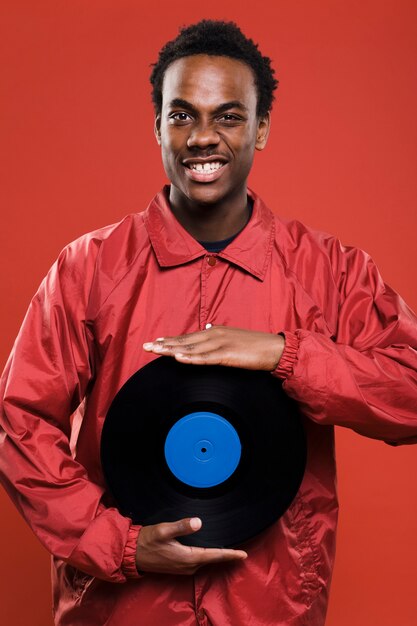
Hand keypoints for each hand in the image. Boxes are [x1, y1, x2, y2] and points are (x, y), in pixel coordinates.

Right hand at [135, 517, 246, 574]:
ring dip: (217, 557)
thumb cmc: (148, 541)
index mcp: (188, 557)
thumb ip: (181, 526)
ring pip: (206, 561)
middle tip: (241, 552)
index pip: (214, 555)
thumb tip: (198, 522)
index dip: (230, 554)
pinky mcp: (179, 566)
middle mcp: (188, 566)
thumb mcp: (163, 530)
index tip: (243, 555)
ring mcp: (183, 568)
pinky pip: (199, 562)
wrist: (133, 553)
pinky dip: (208, 557)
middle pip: (212, 560)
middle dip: (227, 556)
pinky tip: (211, 552)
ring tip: (230, 552)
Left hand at [143, 325, 284, 370]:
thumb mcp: (233, 338)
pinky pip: (206, 358)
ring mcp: (220, 344)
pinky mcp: (228, 354)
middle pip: (184, 341)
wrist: (274, 349)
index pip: (187, 337)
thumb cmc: (254, 346)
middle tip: (145, 347)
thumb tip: (206, 329)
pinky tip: (178, 358)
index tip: (154, 342)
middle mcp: (214, 334)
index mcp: (214, 332)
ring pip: (191, 348)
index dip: (170, 340)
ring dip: (171, 350)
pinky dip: (191, 358)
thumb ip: (218, 336)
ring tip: (155, 351)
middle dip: (164, 344)